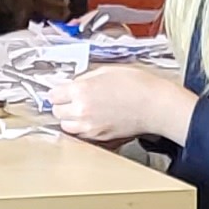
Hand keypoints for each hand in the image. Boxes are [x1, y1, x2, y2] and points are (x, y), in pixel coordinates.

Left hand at [51, 64, 193, 146]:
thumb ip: (85, 78)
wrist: (155, 105)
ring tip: (82, 110)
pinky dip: (81, 128)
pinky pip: (80, 135)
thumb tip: (74, 84)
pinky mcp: (99, 138)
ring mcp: (90, 127)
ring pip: (66, 126)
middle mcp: (81, 111)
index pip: (52, 95)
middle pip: (56, 112)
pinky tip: (92, 119)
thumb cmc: (137, 86)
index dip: (58, 91)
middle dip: (62, 105)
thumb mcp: (106, 71)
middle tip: (72, 99)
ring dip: (70, 118)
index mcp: (81, 91)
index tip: (61, 91)